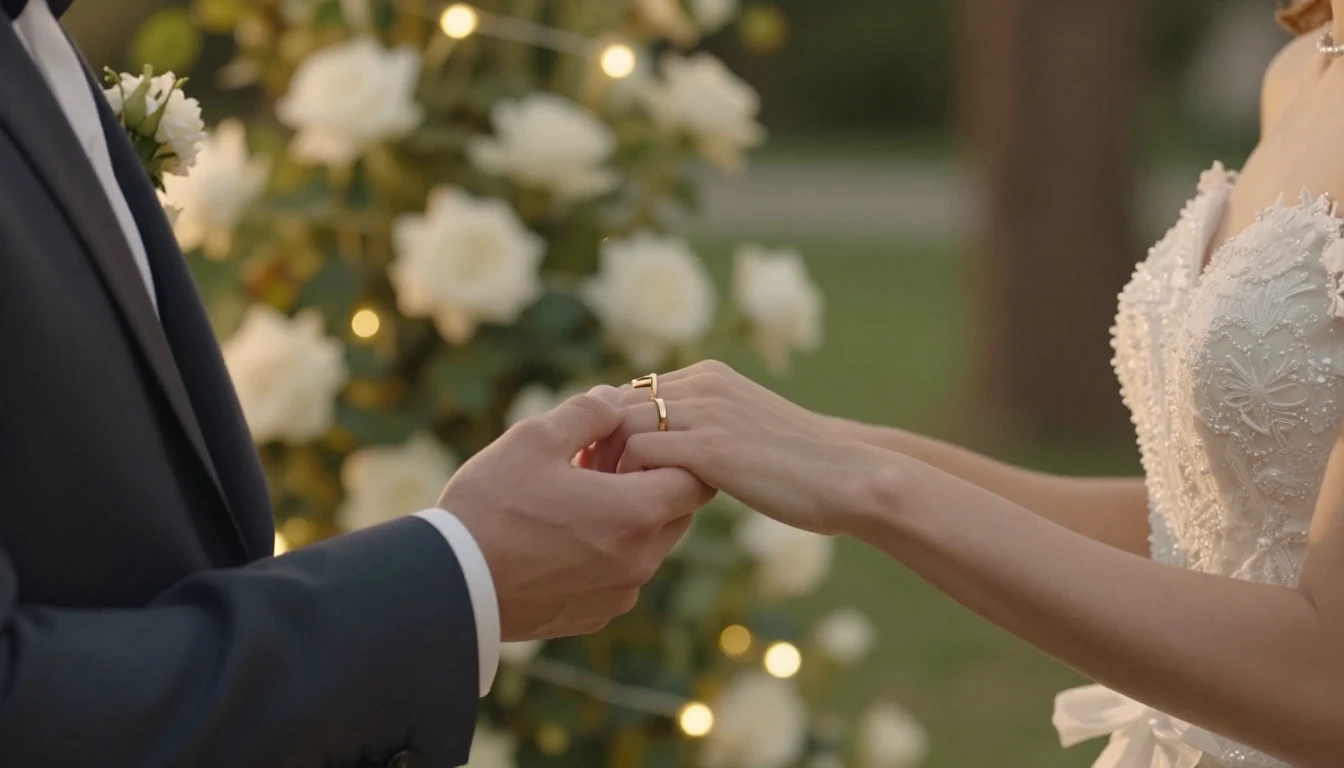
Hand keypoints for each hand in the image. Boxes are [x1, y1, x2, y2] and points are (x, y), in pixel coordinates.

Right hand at [440, 393, 714, 641]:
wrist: (447, 585)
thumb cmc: (491, 506)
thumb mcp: (535, 438)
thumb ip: (587, 412)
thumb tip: (615, 400)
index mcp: (636, 514)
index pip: (697, 480)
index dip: (673, 454)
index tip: (636, 441)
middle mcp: (640, 561)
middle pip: (676, 513)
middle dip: (650, 482)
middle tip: (600, 462)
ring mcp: (619, 594)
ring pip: (648, 545)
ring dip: (626, 517)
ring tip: (574, 495)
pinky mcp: (594, 616)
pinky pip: (619, 575)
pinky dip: (605, 551)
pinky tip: (559, 534)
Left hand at [596, 361, 900, 535]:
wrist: (849, 477)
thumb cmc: (802, 467)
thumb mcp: (746, 433)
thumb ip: (708, 430)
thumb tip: (670, 454)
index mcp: (710, 376)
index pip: (630, 391)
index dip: (604, 429)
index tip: (595, 467)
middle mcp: (703, 383)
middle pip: (615, 403)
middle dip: (593, 445)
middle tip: (583, 487)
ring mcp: (706, 412)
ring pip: (619, 425)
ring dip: (603, 465)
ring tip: (603, 501)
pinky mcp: (711, 447)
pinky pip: (640, 453)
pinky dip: (626, 480)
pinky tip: (636, 508)